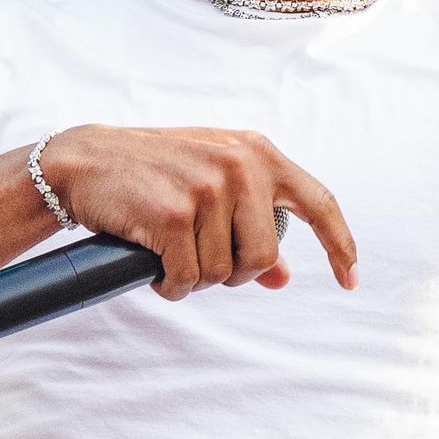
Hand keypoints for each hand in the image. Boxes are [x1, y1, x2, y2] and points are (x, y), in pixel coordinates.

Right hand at [41, 124, 358, 299]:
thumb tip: (281, 277)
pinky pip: (187, 279)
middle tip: (200, 261)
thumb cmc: (157, 173)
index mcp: (259, 153)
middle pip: (262, 257)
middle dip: (231, 273)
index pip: (319, 202)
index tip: (350, 280)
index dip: (339, 245)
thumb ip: (252, 223)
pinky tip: (154, 266)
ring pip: (221, 272)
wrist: (88, 160)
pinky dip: (170, 285)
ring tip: (170, 253)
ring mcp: (208, 188)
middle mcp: (240, 165)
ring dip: (194, 278)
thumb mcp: (214, 185)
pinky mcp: (174, 214)